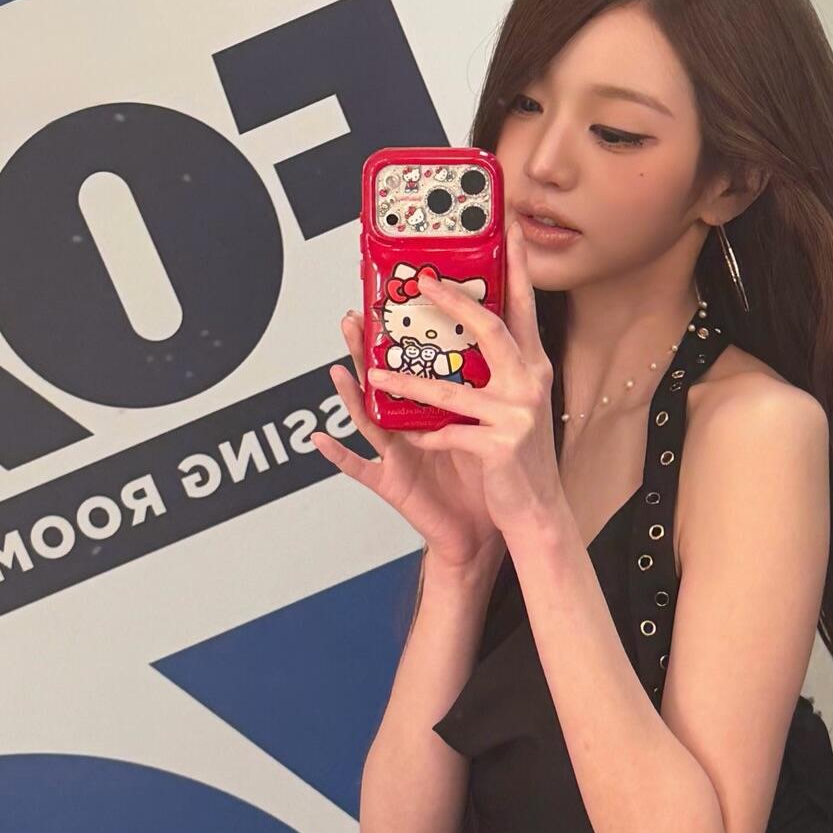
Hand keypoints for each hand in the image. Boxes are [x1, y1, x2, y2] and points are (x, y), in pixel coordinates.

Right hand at [313, 300, 505, 571]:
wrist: (482, 534)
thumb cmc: (483, 481)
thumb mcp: (490, 428)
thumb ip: (488, 393)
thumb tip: (511, 347)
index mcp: (434, 413)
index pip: (417, 365)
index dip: (404, 336)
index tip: (399, 298)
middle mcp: (408, 430)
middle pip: (384, 382)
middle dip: (366, 350)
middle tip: (354, 317)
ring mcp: (396, 456)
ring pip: (368, 418)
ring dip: (349, 393)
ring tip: (336, 367)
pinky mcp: (393, 485)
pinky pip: (360, 469)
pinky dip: (339, 456)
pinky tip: (320, 439)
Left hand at [352, 217, 562, 540]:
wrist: (536, 510)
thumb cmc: (518, 457)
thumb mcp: (516, 405)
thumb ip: (497, 370)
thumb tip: (463, 333)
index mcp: (532, 369)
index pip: (522, 308)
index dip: (516, 267)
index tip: (509, 229)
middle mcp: (529, 385)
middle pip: (491, 330)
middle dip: (453, 302)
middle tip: (421, 281)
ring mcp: (516, 416)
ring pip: (452, 389)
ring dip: (408, 382)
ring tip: (375, 373)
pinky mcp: (499, 448)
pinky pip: (449, 434)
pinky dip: (425, 436)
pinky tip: (409, 436)